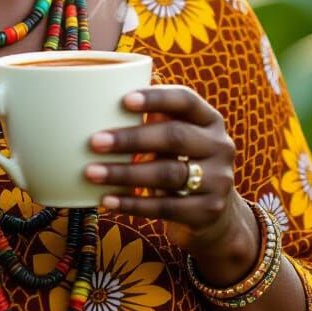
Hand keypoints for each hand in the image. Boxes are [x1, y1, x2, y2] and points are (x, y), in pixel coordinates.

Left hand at [85, 85, 257, 268]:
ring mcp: (218, 180)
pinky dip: (132, 203)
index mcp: (210, 119)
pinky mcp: (208, 211)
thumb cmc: (180, 161)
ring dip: (125, 173)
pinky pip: (165, 207)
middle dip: (131, 139)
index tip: (124, 100)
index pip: (186, 100)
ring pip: (168, 174)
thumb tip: (97, 104)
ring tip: (92, 172)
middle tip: (95, 142)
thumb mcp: (176, 138)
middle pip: (175, 137)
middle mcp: (220, 146)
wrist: (214, 211)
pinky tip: (107, 200)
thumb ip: (153, 120)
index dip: (156, 99)